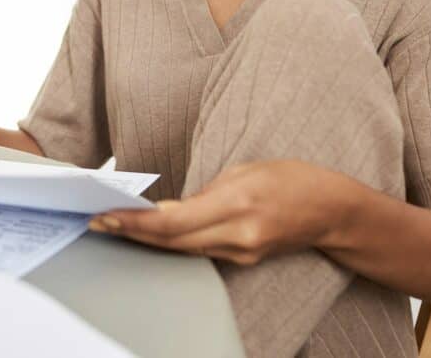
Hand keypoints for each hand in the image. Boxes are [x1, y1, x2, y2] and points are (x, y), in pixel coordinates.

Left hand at [89, 160, 340, 265]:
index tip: (108, 215)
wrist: (332, 209)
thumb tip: (164, 211)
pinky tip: (150, 234)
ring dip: (146, 240)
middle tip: (97, 221)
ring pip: (182, 250)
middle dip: (131, 232)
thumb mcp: (244, 170)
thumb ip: (203, 193)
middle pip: (171, 242)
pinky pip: (199, 252)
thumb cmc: (291, 179)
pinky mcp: (244, 259)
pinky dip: (171, 243)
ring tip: (113, 225)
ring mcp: (242, 252)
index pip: (173, 223)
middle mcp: (238, 234)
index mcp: (237, 203)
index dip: (136, 223)